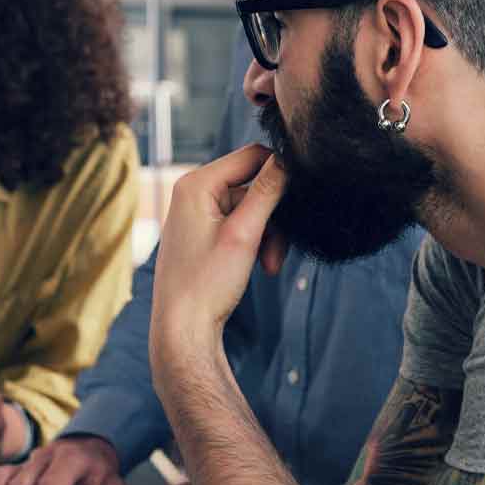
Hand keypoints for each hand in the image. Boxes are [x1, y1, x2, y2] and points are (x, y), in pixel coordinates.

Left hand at [151, 144, 288, 342]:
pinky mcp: (203, 232)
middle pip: (253, 184)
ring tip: (271, 266)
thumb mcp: (244, 234)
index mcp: (195, 184)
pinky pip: (240, 224)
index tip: (301, 197)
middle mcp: (192, 192)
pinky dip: (255, 242)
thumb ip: (267, 192)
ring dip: (268, 234)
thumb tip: (288, 157)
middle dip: (273, 217)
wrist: (183, 329)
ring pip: (251, 208)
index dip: (280, 171)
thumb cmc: (207, 283)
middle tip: (279, 251)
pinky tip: (262, 267)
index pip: (252, 155)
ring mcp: (197, 213)